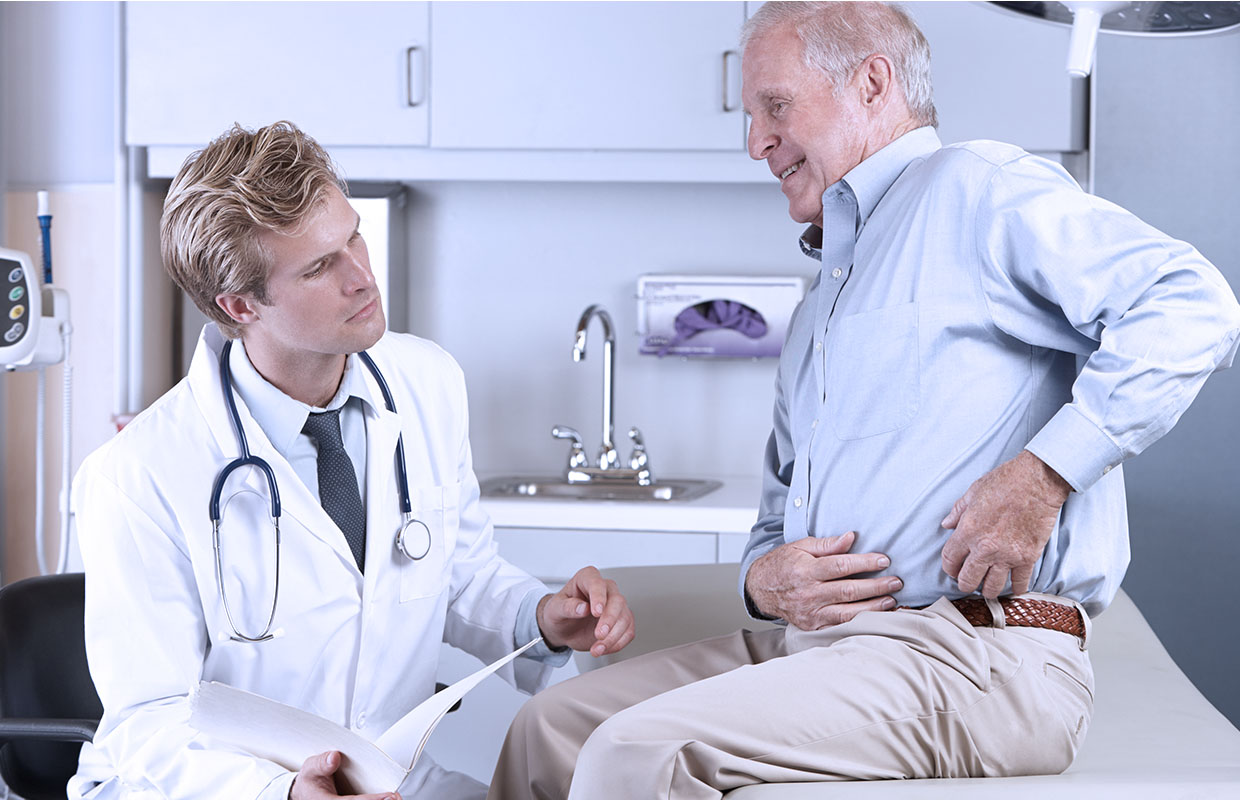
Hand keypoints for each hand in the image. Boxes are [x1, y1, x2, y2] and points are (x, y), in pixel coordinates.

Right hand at [290, 751, 399, 799]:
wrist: (305, 791)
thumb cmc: (311, 779)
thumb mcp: (311, 768)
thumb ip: (322, 763)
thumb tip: (334, 757)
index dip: (372, 799)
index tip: (389, 795)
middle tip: (396, 797)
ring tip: (395, 798)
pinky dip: (376, 799)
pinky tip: (388, 798)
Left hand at [536, 566, 634, 656]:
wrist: (564, 628)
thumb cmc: (559, 613)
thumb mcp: (555, 609)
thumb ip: (567, 607)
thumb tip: (582, 608)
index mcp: (587, 578)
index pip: (597, 584)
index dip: (599, 597)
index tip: (596, 612)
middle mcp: (605, 589)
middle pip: (617, 600)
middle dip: (609, 620)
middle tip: (599, 634)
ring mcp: (616, 605)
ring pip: (625, 618)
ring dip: (612, 637)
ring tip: (596, 648)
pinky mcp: (621, 621)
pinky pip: (628, 632)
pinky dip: (617, 643)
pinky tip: (603, 648)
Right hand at [745, 531, 900, 629]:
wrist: (761, 588)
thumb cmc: (782, 564)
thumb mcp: (800, 546)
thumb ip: (827, 544)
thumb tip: (850, 538)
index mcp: (805, 570)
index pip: (841, 566)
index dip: (865, 563)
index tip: (884, 560)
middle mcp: (808, 593)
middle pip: (849, 590)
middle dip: (876, 586)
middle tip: (896, 582)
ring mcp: (811, 612)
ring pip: (848, 612)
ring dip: (873, 607)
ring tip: (892, 600)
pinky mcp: (813, 625)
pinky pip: (840, 625)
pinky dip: (860, 622)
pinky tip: (875, 616)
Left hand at [940, 450, 1071, 597]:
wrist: (1037, 481)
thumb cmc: (1004, 482)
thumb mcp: (973, 492)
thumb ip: (957, 512)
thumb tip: (946, 524)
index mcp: (968, 531)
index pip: (950, 560)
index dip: (949, 568)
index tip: (952, 569)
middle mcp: (985, 548)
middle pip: (968, 580)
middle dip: (965, 583)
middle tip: (968, 581)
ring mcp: (1008, 555)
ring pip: (993, 587)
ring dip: (988, 590)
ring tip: (988, 587)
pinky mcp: (1028, 557)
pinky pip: (1020, 582)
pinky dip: (1016, 588)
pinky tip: (1013, 588)